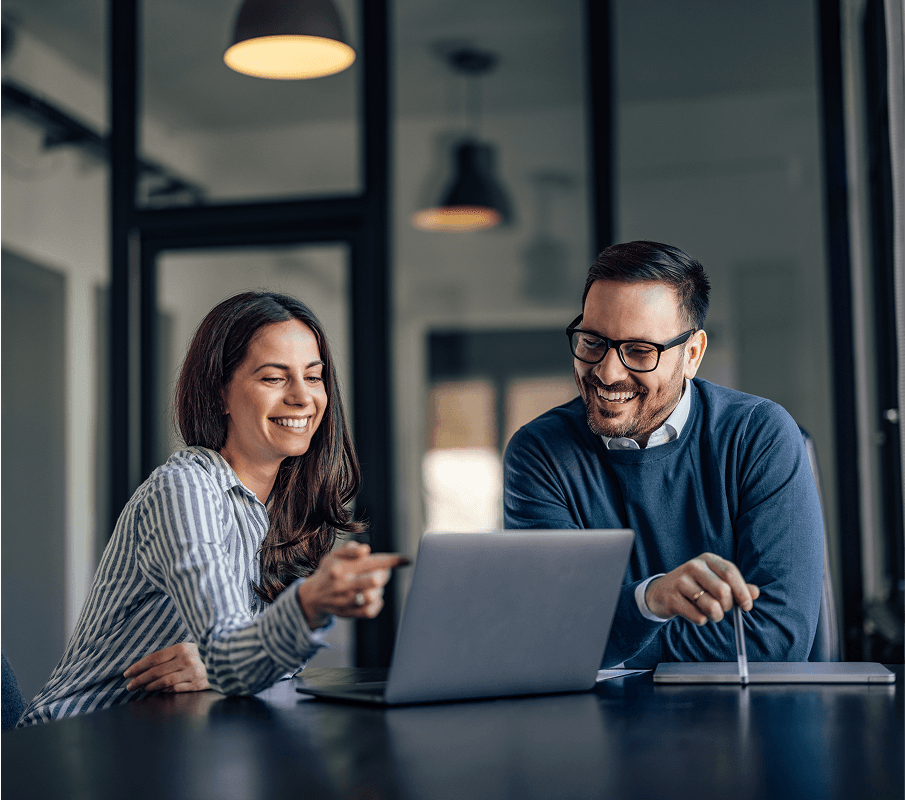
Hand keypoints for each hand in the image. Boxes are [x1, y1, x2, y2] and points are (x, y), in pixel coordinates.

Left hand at [123, 642, 209, 692]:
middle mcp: (186, 660)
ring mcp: (192, 673)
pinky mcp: (197, 684)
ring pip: (163, 682)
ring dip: (149, 686)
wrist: (226, 659)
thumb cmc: (203, 654)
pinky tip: (157, 690)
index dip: (138, 666)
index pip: (154, 658)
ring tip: (141, 689)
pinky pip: (175, 689)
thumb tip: (148, 666)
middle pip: (156, 671)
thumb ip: (171, 655)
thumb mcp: (188, 648)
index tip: (127, 673)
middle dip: (139, 679)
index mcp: (182, 648)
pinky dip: (164, 690)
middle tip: (129, 685)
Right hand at [297, 541, 409, 628]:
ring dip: (379, 590)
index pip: (370, 562)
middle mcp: (341, 585)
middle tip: (382, 573)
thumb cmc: (330, 571)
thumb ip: (349, 549)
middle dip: (383, 575)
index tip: (406, 560)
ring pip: (372, 597)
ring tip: (375, 585)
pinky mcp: (347, 613)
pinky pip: (369, 612)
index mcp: (339, 567)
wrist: (312, 597)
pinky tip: (375, 597)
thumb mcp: (333, 555)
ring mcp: (344, 601)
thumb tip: (365, 550)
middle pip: (373, 581)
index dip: (391, 560)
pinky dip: (377, 604)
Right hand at [644, 552, 759, 624]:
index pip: (730, 572)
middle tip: (723, 609)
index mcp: (707, 559)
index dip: (742, 591)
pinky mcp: (672, 598)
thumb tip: (755, 593)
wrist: (661, 592)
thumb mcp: (715, 581)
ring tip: (709, 613)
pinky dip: (701, 620)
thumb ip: (737, 587)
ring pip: (712, 606)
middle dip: (728, 606)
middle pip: (723, 591)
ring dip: (716, 616)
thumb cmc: (695, 587)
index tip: (747, 606)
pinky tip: (693, 612)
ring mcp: (681, 581)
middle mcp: (694, 566)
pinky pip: (698, 617)